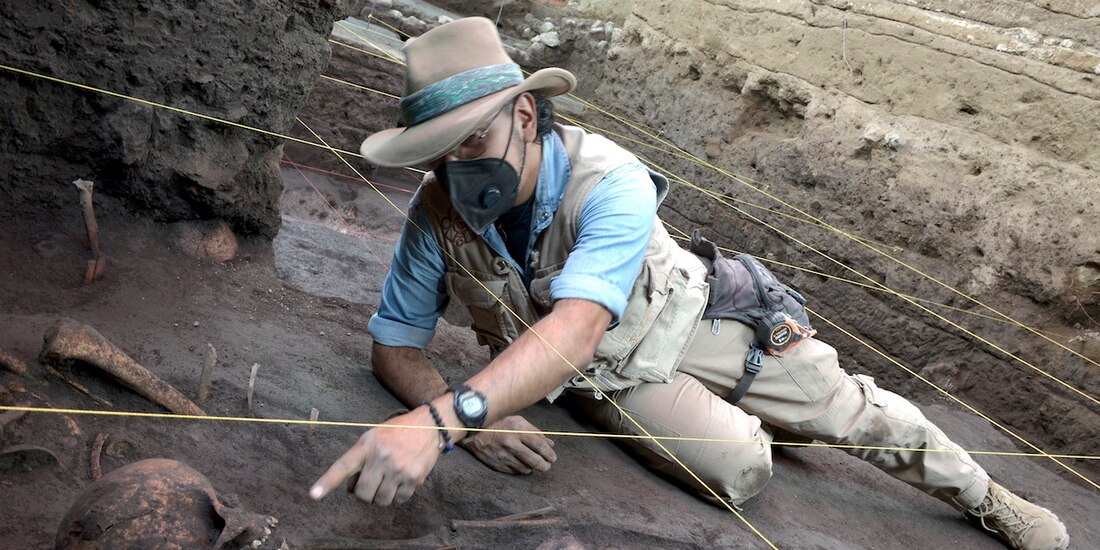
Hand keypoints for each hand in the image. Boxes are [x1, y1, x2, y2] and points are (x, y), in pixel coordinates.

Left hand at [309, 408, 440, 505]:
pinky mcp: (414, 478)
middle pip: (363, 493)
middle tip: (371, 482)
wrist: (430, 426)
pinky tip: (400, 481)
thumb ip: (359, 460)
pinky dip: (397, 496)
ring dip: (381, 496)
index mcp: (367, 445)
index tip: (314, 495)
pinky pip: (398, 500)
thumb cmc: (396, 432)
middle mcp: (382, 457)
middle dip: (364, 493)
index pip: (343, 466)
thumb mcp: (373, 438)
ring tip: (386, 481)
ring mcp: (399, 469)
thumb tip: (351, 490)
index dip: (327, 482)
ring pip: (380, 500)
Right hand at [460, 415, 556, 474]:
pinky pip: (515, 472)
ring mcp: (504, 456)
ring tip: (534, 464)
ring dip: (532, 468)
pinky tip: (521, 464)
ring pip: (526, 469)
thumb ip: (534, 432)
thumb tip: (550, 443)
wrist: (473, 433)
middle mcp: (511, 444)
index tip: (553, 457)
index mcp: (517, 431)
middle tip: (547, 465)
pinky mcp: (498, 465)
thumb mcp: (517, 421)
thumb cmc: (498, 424)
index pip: (539, 446)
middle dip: (545, 465)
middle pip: (535, 461)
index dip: (549, 454)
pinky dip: (521, 469)